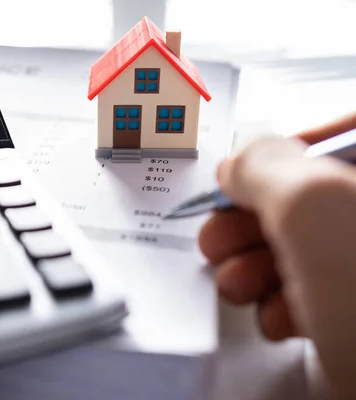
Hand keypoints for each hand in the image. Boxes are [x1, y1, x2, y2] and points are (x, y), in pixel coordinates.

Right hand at [198, 112, 355, 398]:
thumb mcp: (314, 209)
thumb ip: (267, 166)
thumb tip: (238, 164)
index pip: (340, 134)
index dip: (283, 151)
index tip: (242, 179)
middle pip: (310, 196)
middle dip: (250, 222)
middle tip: (221, 237)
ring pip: (305, 249)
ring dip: (255, 267)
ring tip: (239, 284)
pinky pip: (316, 291)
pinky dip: (285, 304)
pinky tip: (282, 319)